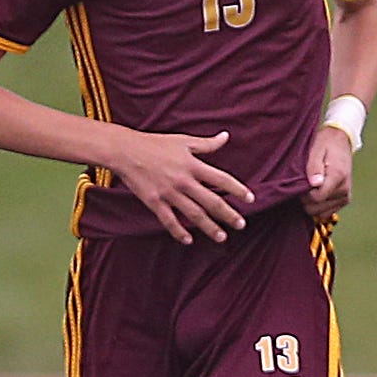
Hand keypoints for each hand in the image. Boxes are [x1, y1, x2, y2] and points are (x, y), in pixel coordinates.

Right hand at [112, 127, 250, 244]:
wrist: (125, 151)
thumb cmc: (155, 144)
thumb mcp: (183, 141)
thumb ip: (207, 144)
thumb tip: (226, 137)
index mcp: (193, 165)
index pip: (222, 179)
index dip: (238, 190)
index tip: (250, 199)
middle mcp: (184, 181)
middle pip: (212, 201)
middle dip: (228, 215)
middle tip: (241, 225)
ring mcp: (169, 193)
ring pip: (194, 214)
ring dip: (209, 227)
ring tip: (221, 237)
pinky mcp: (154, 202)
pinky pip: (169, 220)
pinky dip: (179, 231)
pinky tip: (188, 240)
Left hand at [302, 125, 354, 216]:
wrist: (341, 142)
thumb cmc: (326, 144)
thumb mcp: (316, 149)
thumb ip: (314, 167)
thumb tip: (314, 184)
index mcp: (338, 176)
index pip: (316, 198)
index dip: (303, 194)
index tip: (300, 183)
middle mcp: (344, 189)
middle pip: (316, 208)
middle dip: (306, 199)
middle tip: (304, 184)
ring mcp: (345, 197)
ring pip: (320, 213)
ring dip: (311, 203)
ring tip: (310, 188)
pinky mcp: (344, 200)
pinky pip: (326, 213)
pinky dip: (318, 206)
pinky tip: (315, 193)